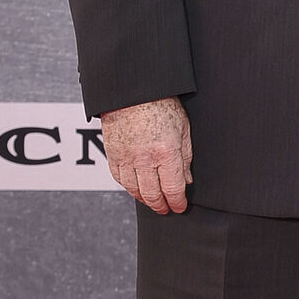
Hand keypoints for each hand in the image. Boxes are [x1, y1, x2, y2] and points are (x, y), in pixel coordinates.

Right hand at [100, 97, 191, 213]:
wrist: (133, 90)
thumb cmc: (162, 104)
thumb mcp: (183, 129)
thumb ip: (186, 157)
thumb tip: (186, 180)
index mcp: (166, 152)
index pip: (173, 189)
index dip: (177, 203)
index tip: (180, 207)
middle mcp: (145, 158)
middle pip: (153, 194)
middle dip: (161, 205)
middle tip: (166, 209)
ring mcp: (126, 157)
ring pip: (134, 190)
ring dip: (145, 199)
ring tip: (153, 202)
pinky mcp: (112, 153)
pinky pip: (119, 178)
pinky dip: (129, 187)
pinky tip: (136, 188)